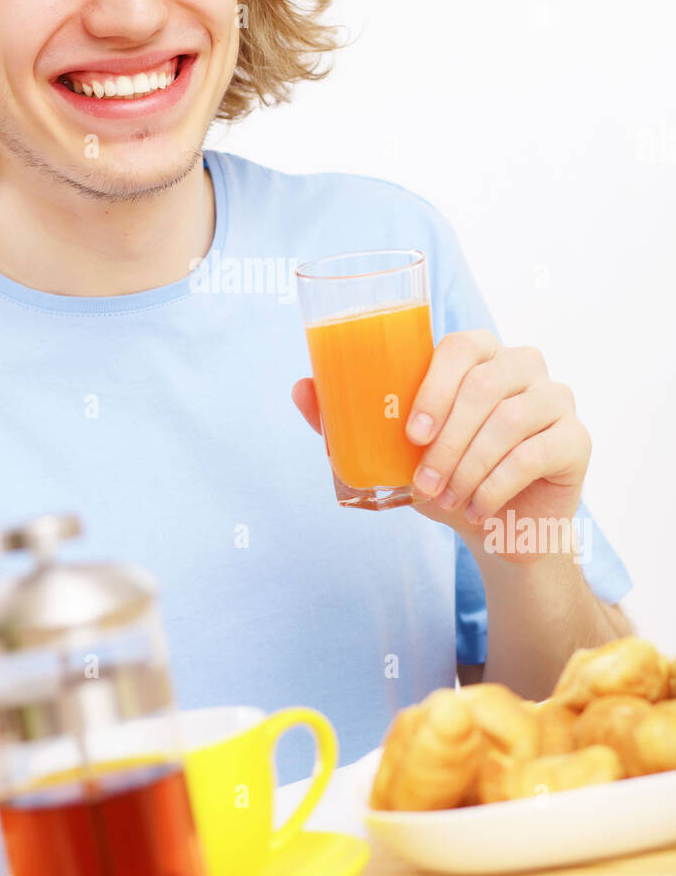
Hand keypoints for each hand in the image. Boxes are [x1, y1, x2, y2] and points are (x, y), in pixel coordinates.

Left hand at [292, 329, 591, 560]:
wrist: (497, 530)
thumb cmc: (445, 477)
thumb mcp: (392, 451)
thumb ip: (347, 418)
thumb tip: (299, 387)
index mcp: (480, 353)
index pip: (461, 345)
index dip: (436, 385)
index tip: (411, 434)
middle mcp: (523, 365)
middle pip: (486, 384)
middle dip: (447, 441)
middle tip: (423, 482)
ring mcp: (556, 399)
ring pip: (510, 420)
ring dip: (469, 467)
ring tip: (447, 499)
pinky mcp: (576, 439)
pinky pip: (535, 453)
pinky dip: (497, 486)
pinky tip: (477, 508)